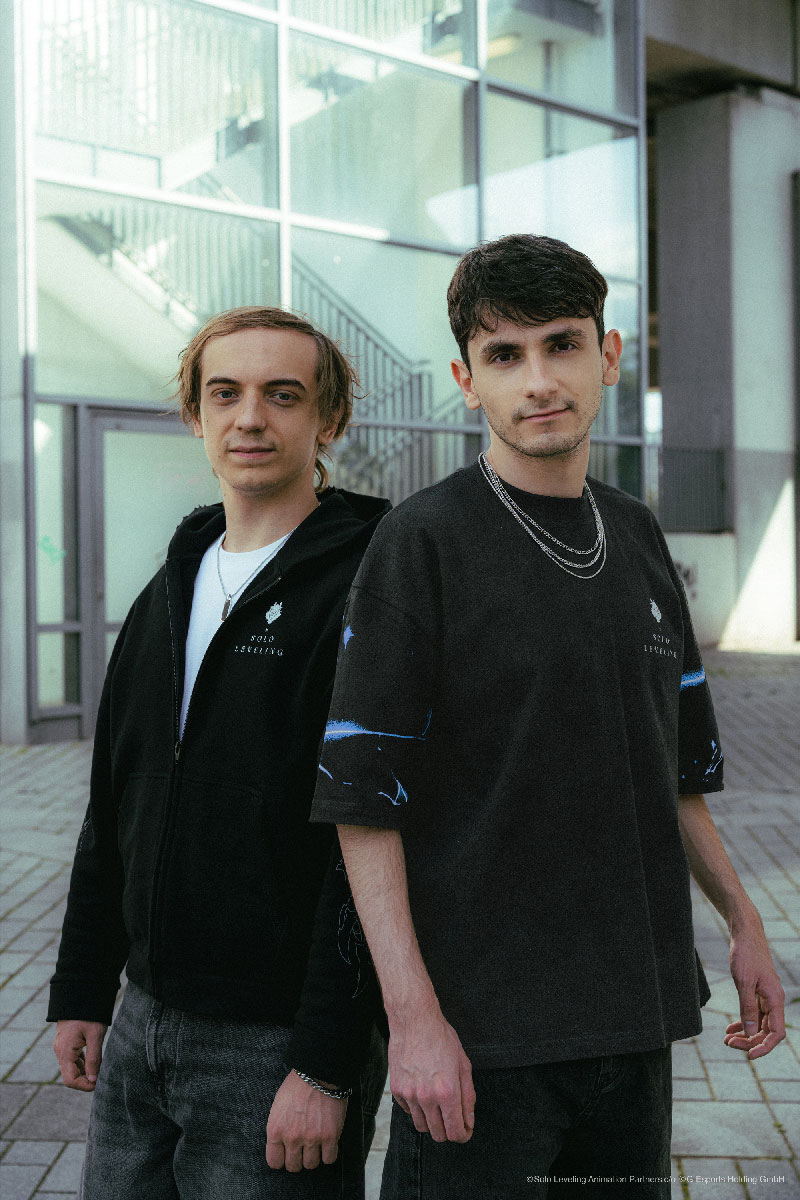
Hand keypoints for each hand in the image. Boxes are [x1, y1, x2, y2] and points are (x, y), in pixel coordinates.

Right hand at [53, 1019, 107, 1089]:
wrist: (80, 993)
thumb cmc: (89, 1014)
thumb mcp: (95, 1035)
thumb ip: (94, 1059)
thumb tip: (93, 1080)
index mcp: (65, 1051)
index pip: (70, 1080)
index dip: (84, 1086)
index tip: (98, 1084)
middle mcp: (60, 1051)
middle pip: (69, 1076)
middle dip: (85, 1080)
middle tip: (101, 1079)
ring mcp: (61, 1046)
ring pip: (71, 1068)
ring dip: (84, 1072)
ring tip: (100, 1071)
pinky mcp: (66, 1042)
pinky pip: (72, 1059)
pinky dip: (82, 1064)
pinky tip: (94, 1062)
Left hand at [265, 1070, 347, 1170]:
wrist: (318, 1072)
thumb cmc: (297, 1086)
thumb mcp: (278, 1107)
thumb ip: (279, 1128)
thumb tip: (281, 1145)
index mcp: (275, 1130)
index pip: (274, 1162)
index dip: (282, 1159)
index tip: (287, 1154)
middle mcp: (292, 1138)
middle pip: (294, 1167)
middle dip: (298, 1159)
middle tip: (303, 1148)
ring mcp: (311, 1138)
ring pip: (311, 1165)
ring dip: (314, 1156)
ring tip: (316, 1144)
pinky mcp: (330, 1136)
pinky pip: (329, 1159)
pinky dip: (329, 1153)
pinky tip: (328, 1143)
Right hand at [388, 1008, 474, 1142]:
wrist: (414, 1020)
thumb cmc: (441, 1038)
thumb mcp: (463, 1065)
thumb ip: (468, 1097)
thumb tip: (469, 1121)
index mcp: (447, 1092)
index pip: (455, 1132)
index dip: (463, 1135)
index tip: (464, 1130)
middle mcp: (427, 1097)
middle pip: (438, 1135)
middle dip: (448, 1131)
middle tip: (452, 1118)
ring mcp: (409, 1094)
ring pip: (421, 1126)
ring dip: (432, 1121)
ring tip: (437, 1104)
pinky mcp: (397, 1090)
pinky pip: (408, 1112)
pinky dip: (417, 1109)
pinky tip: (422, 1092)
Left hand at [724, 921, 784, 1057]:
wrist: (745, 934)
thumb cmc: (746, 954)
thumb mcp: (744, 981)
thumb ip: (747, 1007)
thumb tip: (749, 1032)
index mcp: (775, 999)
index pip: (776, 1033)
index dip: (765, 1047)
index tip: (750, 1055)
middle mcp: (773, 1001)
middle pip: (766, 1031)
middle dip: (749, 1041)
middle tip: (729, 1044)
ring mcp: (766, 997)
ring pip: (758, 1024)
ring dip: (745, 1034)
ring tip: (727, 1040)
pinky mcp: (757, 993)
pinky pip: (752, 1014)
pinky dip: (742, 1022)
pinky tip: (730, 1029)